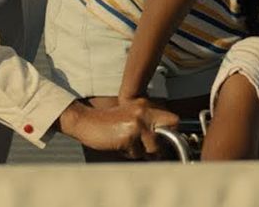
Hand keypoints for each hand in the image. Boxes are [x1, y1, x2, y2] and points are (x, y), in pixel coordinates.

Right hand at [58, 99, 178, 159]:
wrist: (85, 121)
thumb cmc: (107, 122)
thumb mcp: (130, 116)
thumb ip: (147, 124)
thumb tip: (164, 143)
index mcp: (145, 106)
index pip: (173, 119)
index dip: (172, 131)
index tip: (165, 139)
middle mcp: (144, 113)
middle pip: (169, 134)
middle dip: (161, 144)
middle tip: (151, 148)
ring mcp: (137, 124)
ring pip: (153, 148)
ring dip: (142, 152)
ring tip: (128, 145)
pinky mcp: (128, 137)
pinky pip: (137, 154)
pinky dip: (129, 154)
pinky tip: (119, 145)